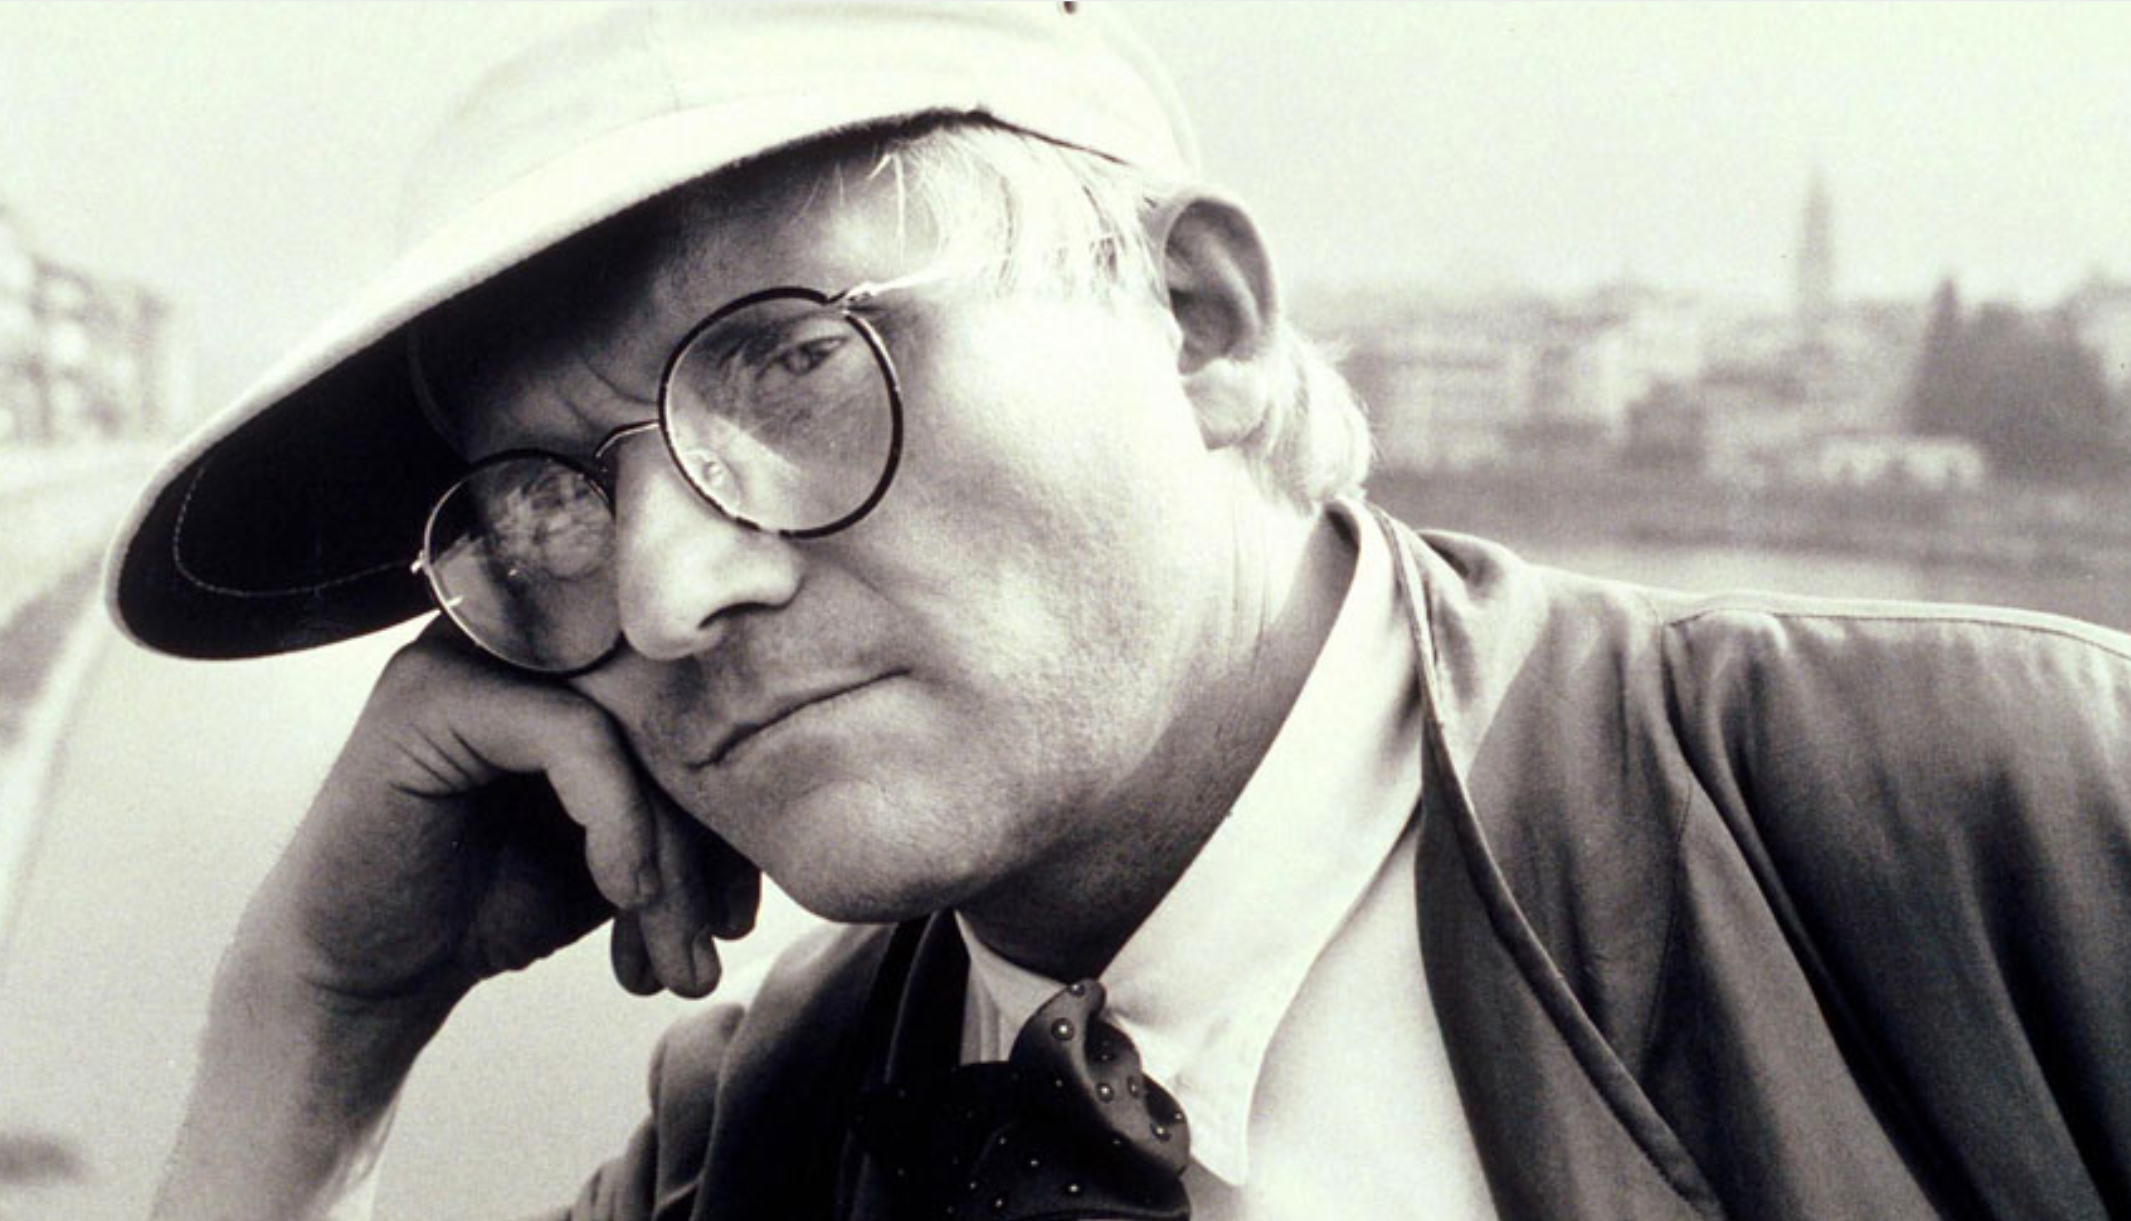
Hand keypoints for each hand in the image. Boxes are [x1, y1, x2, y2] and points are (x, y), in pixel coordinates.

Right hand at [247, 620, 760, 1016]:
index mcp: (571, 658)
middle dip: (711, 840)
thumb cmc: (496, 901)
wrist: (368, 975)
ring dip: (669, 856)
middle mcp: (525, 635)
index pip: (695, 699)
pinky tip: (621, 898)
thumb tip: (794, 793)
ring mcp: (472, 652)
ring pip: (632, 728)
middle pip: (672, 712)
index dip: (736, 801)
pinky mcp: (434, 693)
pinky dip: (617, 825)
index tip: (740, 910)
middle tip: (721, 937)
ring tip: (678, 954)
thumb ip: (689, 798)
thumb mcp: (621, 845)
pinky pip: (574, 738)